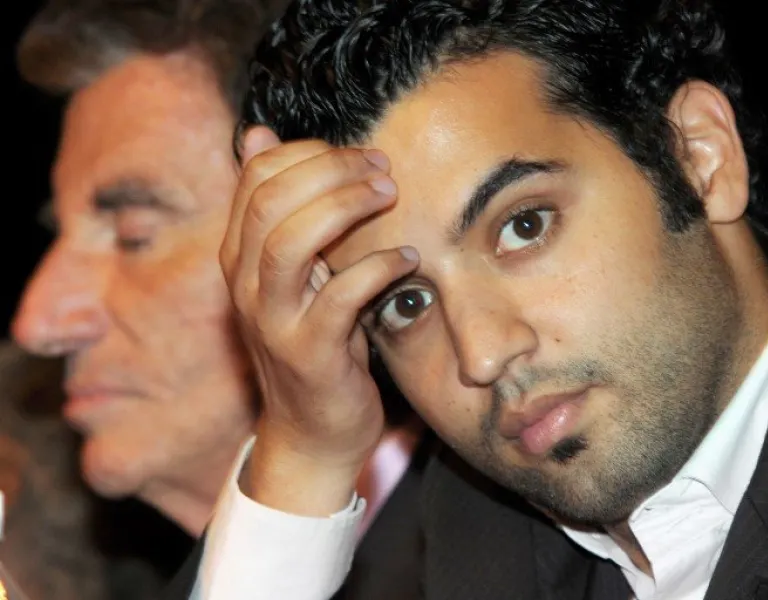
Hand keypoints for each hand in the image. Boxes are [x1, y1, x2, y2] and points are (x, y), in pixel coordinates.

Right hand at [222, 126, 415, 514]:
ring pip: (289, 242)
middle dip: (330, 171)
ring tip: (391, 197)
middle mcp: (246, 283)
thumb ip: (287, 211)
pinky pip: (338, 298)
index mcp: (241, 255)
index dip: (308, 152)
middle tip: (383, 169)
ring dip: (345, 208)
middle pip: (269, 199)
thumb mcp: (301, 272)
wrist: (315, 431)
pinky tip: (406, 257)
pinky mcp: (308, 353)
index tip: (361, 156)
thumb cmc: (319, 341)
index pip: (255, 176)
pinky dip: (376, 268)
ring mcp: (272, 320)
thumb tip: (261, 135)